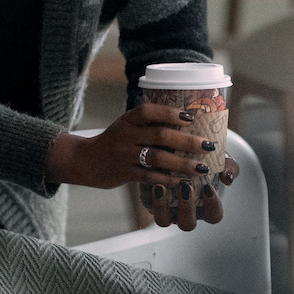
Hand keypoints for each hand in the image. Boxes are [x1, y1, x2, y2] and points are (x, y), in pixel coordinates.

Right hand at [44, 103, 214, 190]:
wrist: (85, 160)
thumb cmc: (115, 141)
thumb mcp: (127, 125)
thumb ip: (150, 123)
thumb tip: (187, 122)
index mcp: (129, 119)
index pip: (150, 111)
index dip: (170, 113)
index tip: (190, 118)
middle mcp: (126, 135)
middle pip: (160, 136)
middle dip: (187, 141)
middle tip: (208, 146)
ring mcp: (124, 154)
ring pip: (158, 159)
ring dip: (183, 164)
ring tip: (201, 168)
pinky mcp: (124, 173)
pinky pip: (150, 177)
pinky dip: (168, 180)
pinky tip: (183, 183)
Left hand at [148, 153, 238, 230]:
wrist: (180, 148)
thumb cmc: (205, 158)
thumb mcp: (220, 159)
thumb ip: (229, 167)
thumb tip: (227, 177)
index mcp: (207, 206)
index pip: (214, 215)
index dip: (212, 205)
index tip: (208, 187)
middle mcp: (188, 212)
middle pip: (187, 224)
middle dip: (186, 208)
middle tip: (185, 186)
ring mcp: (169, 210)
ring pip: (163, 220)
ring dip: (162, 206)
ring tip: (161, 187)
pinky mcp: (153, 201)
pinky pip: (149, 206)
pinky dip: (151, 196)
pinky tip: (152, 180)